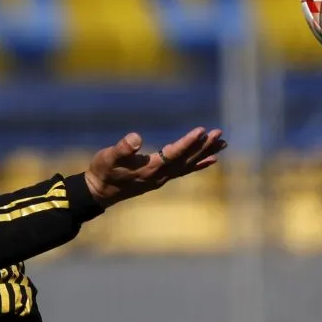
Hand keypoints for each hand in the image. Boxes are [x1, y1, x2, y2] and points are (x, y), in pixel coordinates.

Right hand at [84, 127, 226, 207]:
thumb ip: (122, 148)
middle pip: (187, 160)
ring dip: (205, 153)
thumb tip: (136, 138)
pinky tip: (211, 159)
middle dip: (203, 146)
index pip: (174, 154)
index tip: (202, 130)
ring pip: (189, 164)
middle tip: (219, 134)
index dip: (188, 142)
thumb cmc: (102, 171)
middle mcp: (160, 175)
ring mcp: (161, 178)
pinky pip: (184, 171)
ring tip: (222, 143)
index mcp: (149, 168)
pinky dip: (199, 164)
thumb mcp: (107, 157)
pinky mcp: (160, 178)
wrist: (99, 190)